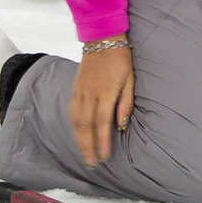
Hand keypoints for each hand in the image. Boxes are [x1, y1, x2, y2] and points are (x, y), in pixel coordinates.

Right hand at [70, 43, 134, 165]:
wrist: (102, 38)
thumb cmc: (121, 59)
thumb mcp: (130, 79)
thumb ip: (125, 103)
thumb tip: (121, 125)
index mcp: (105, 92)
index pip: (102, 122)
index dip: (102, 141)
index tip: (105, 156)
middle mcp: (89, 94)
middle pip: (85, 126)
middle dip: (88, 146)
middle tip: (92, 164)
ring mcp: (79, 91)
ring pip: (76, 121)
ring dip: (79, 140)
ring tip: (84, 155)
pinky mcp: (75, 89)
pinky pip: (71, 112)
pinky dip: (74, 127)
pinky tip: (77, 136)